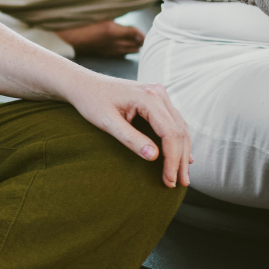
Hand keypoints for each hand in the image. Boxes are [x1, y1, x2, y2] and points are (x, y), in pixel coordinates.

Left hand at [65, 75, 190, 187]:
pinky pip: (174, 122)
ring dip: (183, 152)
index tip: (169, 180)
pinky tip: (182, 156)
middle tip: (180, 183)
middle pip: (179, 131)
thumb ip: (130, 138)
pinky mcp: (157, 99)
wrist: (85, 84)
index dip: (172, 159)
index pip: (170, 133)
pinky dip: (178, 141)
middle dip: (180, 159)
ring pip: (180, 127)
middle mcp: (158, 93)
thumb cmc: (92, 101)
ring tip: (181, 175)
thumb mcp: (107, 122)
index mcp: (148, 97)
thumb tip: (153, 156)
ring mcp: (159, 95)